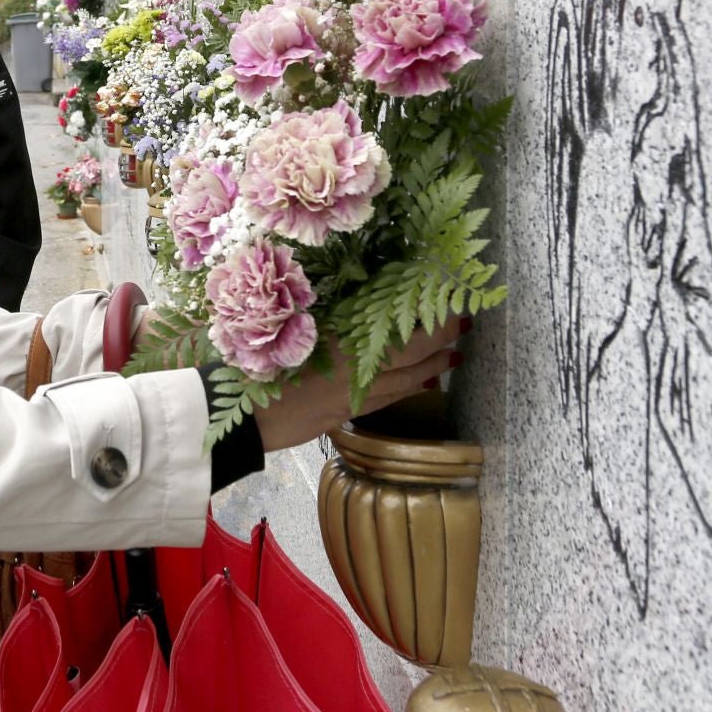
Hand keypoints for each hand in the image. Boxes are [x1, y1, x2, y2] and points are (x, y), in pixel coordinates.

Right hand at [256, 318, 463, 453]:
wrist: (248, 418)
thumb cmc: (262, 365)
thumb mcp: (295, 327)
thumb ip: (331, 313)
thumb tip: (362, 293)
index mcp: (347, 343)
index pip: (404, 332)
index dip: (433, 321)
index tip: (452, 303)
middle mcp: (358, 370)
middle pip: (412, 355)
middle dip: (441, 341)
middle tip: (463, 325)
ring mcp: (355, 395)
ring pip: (404, 380)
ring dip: (431, 366)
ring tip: (452, 355)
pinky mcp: (347, 413)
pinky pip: (388, 398)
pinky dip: (409, 388)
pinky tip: (422, 383)